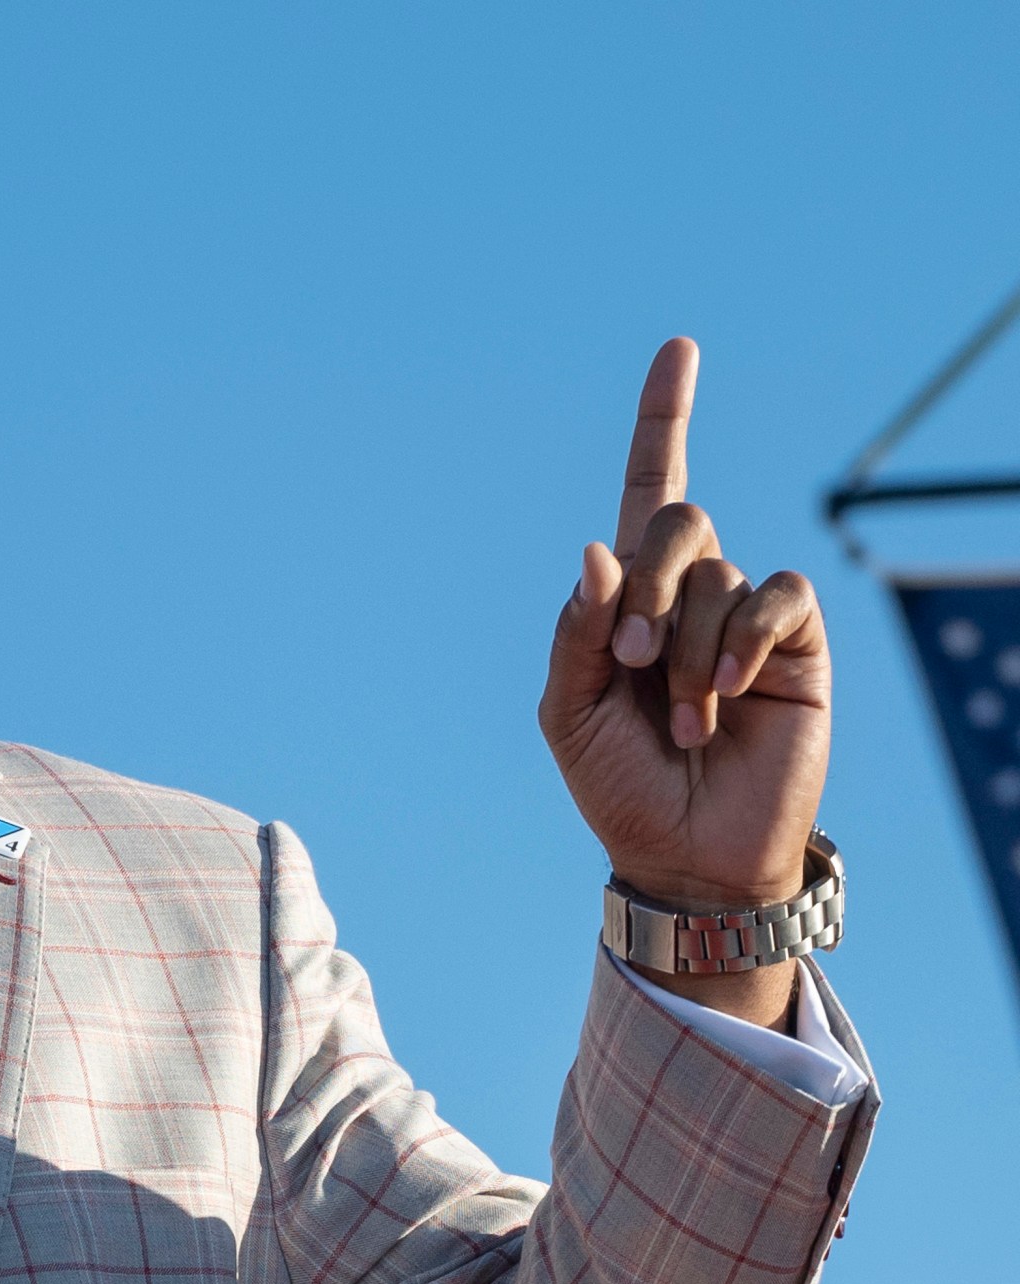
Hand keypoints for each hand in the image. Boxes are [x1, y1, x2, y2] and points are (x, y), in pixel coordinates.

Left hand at [538, 339, 831, 1022]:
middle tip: (633, 661)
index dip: (663, 420)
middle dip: (644, 586)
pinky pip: (773, 595)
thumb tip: (594, 551)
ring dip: (687, 647)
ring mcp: (745, 614)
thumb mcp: (569, 711)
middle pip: (675, 521)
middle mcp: (691, 591)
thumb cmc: (619, 783)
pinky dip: (739, 641)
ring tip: (682, 719)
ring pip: (715, 572)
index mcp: (630, 596)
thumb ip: (576, 632)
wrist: (685, 853)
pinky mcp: (796, 642)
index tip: (679, 349)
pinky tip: (728, 695)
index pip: (647, 491)